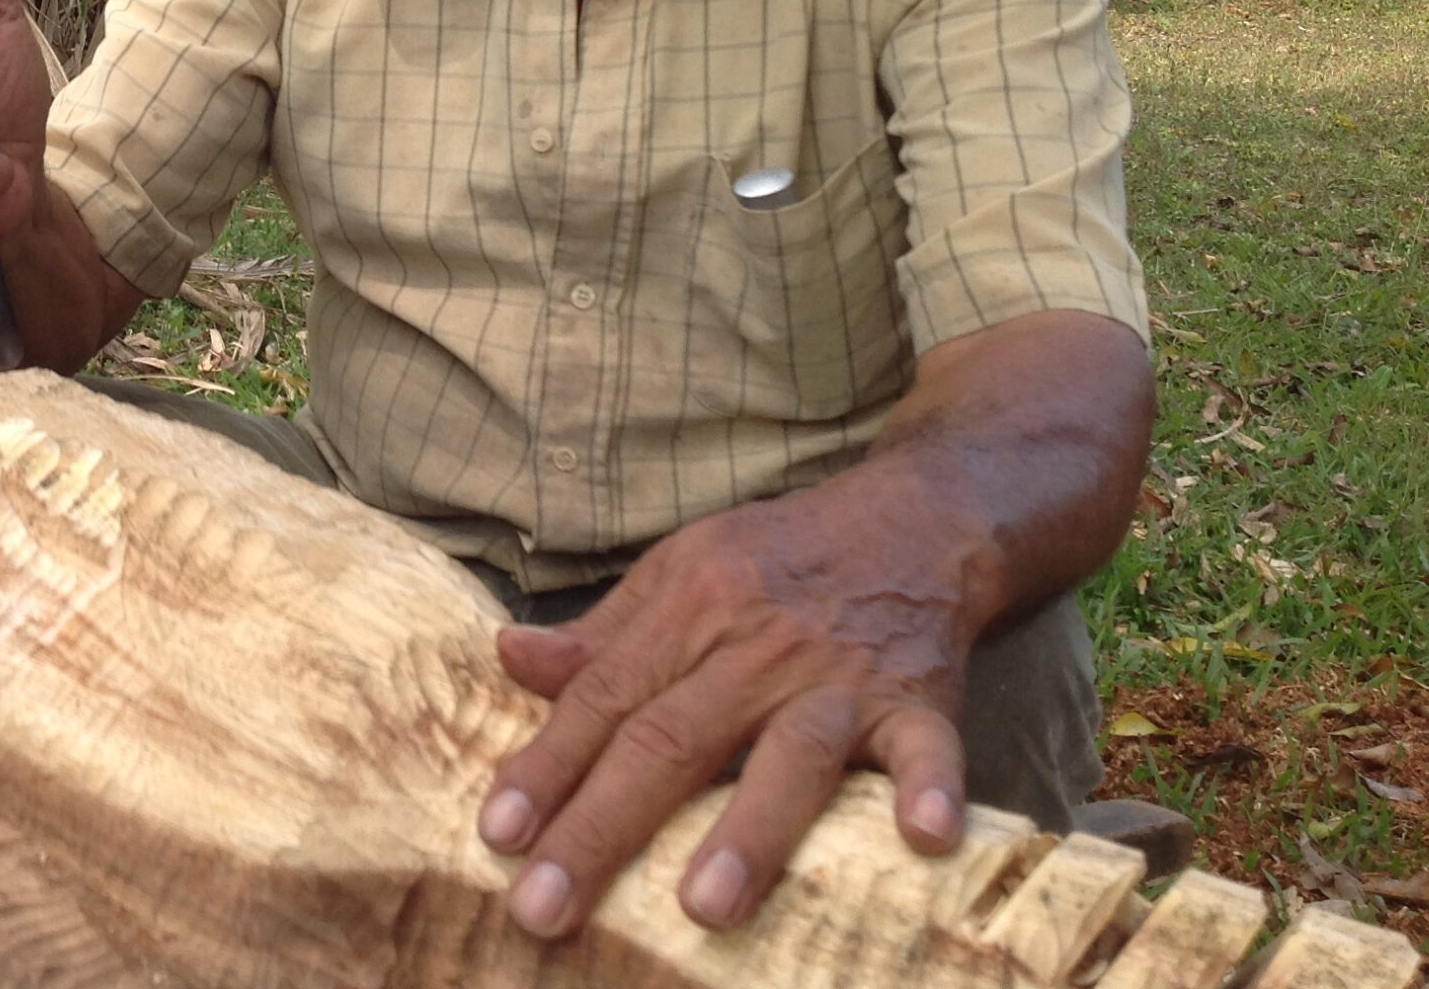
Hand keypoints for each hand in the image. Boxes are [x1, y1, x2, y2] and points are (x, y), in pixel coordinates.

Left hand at [477, 479, 970, 939]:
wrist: (914, 518)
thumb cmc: (777, 558)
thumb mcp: (679, 569)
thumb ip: (602, 633)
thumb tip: (510, 659)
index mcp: (689, 607)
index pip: (603, 697)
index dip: (547, 765)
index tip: (498, 834)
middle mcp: (758, 644)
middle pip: (670, 739)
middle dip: (601, 826)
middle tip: (544, 906)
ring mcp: (842, 677)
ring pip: (790, 754)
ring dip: (749, 831)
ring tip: (702, 909)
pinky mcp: (922, 701)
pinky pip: (929, 747)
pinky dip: (930, 788)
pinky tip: (921, 837)